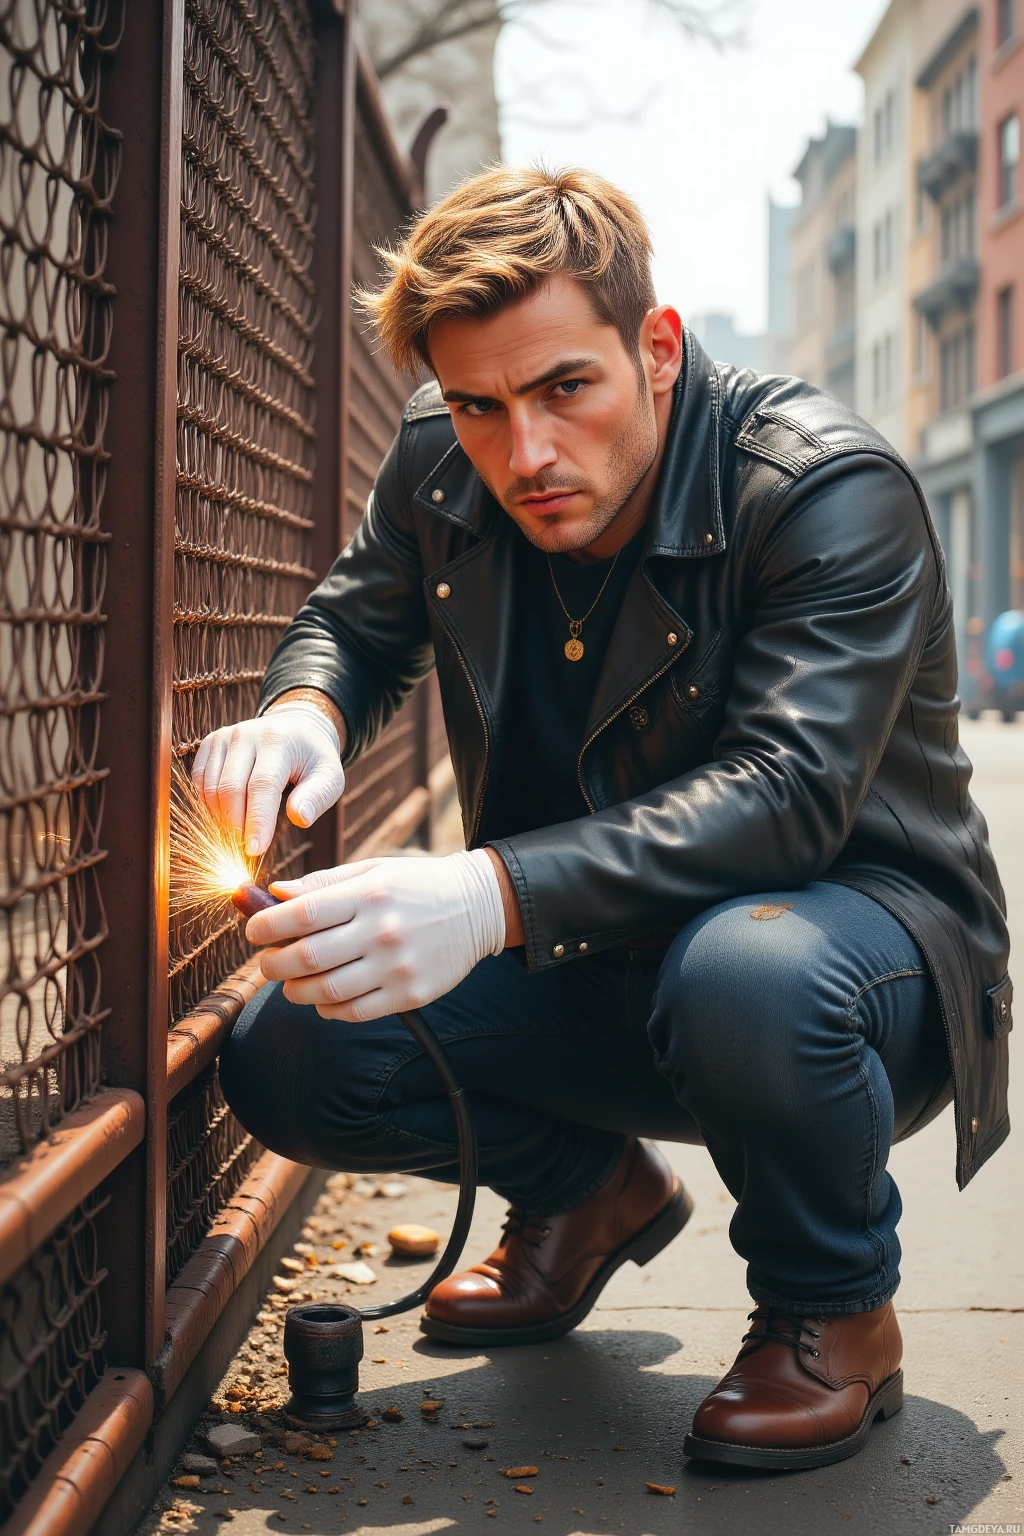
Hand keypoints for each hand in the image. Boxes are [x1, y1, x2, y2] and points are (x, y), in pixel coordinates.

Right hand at [192, 700, 344, 855]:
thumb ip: (317, 798)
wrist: (295, 727)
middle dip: (236, 825)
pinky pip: (199, 780)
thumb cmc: (313, 760)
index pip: (262, 786)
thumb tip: (300, 818)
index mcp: (279, 741)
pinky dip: (208, 803)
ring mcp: (225, 737)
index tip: (254, 850)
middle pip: (231, 788)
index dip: (257, 821)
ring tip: (239, 833)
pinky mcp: (211, 743)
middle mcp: (247, 734)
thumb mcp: (329, 777)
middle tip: (246, 848)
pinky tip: (226, 814)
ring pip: (210, 787)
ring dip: (221, 818)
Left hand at [246, 850, 506, 1021]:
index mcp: (369, 894)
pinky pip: (354, 1013)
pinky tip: (325, 998)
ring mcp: (397, 967)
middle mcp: (382, 931)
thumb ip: (322, 883)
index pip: (302, 914)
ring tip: (292, 981)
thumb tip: (274, 894)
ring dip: (296, 991)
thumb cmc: (417, 884)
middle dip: (273, 963)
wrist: (479, 905)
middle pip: (307, 958)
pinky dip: (328, 1010)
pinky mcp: (411, 995)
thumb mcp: (372, 870)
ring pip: (326, 992)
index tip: (254, 930)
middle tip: (268, 961)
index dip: (265, 925)